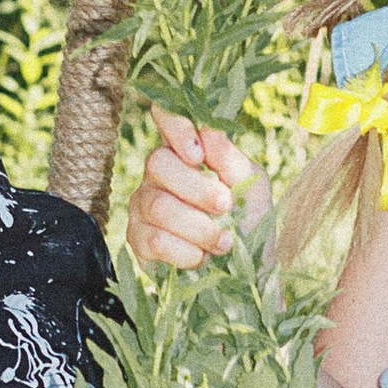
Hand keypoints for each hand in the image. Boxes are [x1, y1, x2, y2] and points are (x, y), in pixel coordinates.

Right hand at [124, 112, 252, 269]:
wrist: (246, 271)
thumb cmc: (248, 219)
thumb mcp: (250, 184)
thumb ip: (229, 158)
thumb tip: (207, 131)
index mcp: (185, 149)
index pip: (165, 116)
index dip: (174, 125)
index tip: (197, 154)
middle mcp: (157, 173)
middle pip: (158, 163)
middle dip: (199, 190)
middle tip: (227, 207)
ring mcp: (142, 205)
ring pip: (158, 206)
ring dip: (199, 228)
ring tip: (224, 242)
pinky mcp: (137, 240)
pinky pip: (154, 241)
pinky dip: (186, 253)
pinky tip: (202, 258)